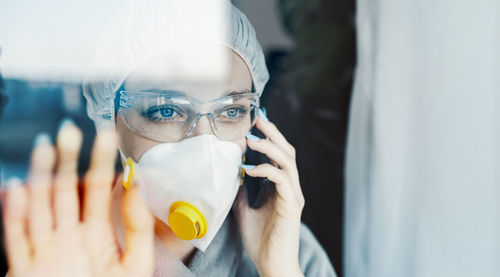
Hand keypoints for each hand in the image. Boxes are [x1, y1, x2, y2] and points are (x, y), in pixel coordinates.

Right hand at [1, 120, 153, 276]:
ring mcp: (46, 251)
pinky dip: (13, 214)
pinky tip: (15, 188)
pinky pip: (16, 238)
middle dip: (68, 160)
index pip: (98, 190)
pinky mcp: (25, 269)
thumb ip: (136, 226)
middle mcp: (71, 238)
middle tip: (70, 130)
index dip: (101, 162)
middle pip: (66, 191)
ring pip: (40, 206)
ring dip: (41, 176)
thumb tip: (137, 184)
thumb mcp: (136, 264)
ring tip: (46, 146)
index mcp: (98, 235)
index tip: (106, 135)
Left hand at [235, 116, 304, 276]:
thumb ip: (243, 192)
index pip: (278, 155)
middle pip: (287, 151)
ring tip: (251, 138)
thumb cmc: (261, 240)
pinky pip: (282, 180)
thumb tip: (232, 174)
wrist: (272, 264)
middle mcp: (291, 187)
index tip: (254, 124)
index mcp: (282, 187)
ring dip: (270, 147)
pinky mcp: (292, 205)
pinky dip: (267, 170)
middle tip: (257, 118)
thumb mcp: (246, 210)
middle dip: (273, 133)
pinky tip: (250, 169)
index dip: (269, 138)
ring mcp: (293, 195)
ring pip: (288, 161)